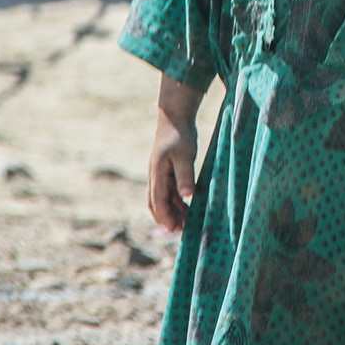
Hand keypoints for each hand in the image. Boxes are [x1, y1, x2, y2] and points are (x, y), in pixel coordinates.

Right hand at [147, 76, 202, 231]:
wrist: (176, 114)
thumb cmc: (180, 133)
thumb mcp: (184, 155)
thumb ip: (185, 176)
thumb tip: (187, 196)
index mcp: (157, 173)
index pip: (157, 202)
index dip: (165, 217)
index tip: (175, 229)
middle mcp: (156, 175)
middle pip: (156, 204)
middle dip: (167, 218)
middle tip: (183, 229)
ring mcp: (161, 172)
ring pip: (163, 198)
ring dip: (173, 210)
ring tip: (188, 220)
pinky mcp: (168, 168)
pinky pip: (170, 189)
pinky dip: (177, 199)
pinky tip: (189, 203)